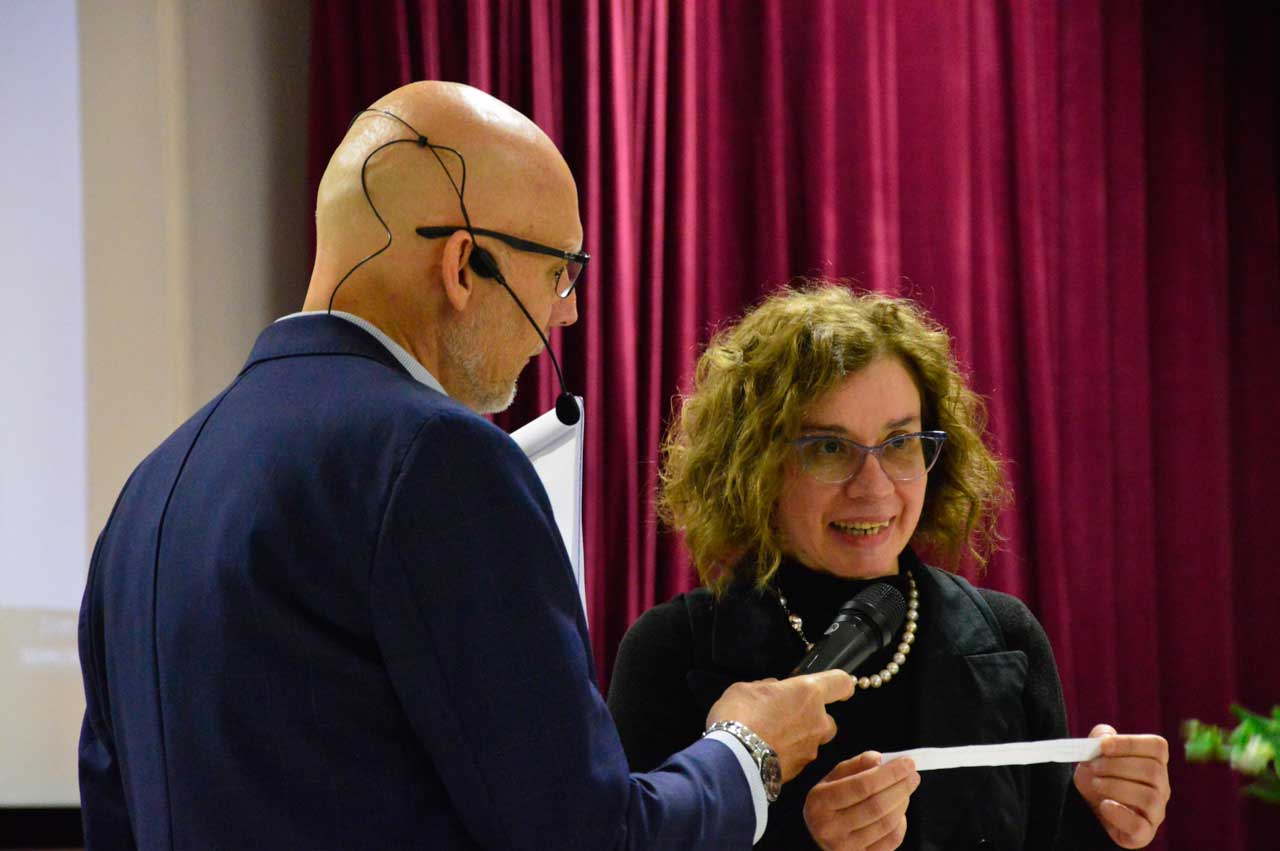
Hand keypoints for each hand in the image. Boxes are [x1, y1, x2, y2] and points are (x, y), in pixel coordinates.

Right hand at [706, 669, 854, 780]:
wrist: (732, 759)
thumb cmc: (739, 719)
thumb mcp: (746, 689)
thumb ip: (766, 688)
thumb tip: (772, 690)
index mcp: (807, 693)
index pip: (840, 683)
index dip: (840, 683)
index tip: (837, 686)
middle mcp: (816, 721)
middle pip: (827, 719)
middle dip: (810, 718)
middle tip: (785, 716)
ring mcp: (809, 749)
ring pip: (812, 741)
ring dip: (796, 738)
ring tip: (769, 736)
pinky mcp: (799, 771)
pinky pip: (797, 758)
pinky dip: (785, 754)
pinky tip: (764, 750)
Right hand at [803, 752, 918, 850]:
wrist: (821, 832)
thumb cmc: (831, 800)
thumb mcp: (834, 778)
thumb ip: (856, 765)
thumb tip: (880, 761)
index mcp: (820, 802)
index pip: (861, 786)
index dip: (889, 774)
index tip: (907, 763)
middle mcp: (829, 828)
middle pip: (876, 806)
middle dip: (901, 787)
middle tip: (913, 775)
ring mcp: (845, 848)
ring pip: (886, 824)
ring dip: (903, 803)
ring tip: (906, 789)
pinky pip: (891, 840)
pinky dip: (901, 823)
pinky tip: (898, 811)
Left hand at [1073, 724, 1169, 848]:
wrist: (1089, 804)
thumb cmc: (1099, 774)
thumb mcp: (1094, 752)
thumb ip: (1100, 737)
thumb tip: (1106, 737)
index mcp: (1155, 762)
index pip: (1158, 746)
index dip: (1130, 743)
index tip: (1103, 746)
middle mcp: (1162, 786)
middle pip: (1153, 770)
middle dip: (1117, 766)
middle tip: (1094, 767)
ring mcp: (1156, 811)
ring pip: (1149, 797)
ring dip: (1115, 787)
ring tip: (1096, 784)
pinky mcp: (1144, 833)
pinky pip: (1140, 825)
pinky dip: (1118, 813)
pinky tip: (1104, 805)